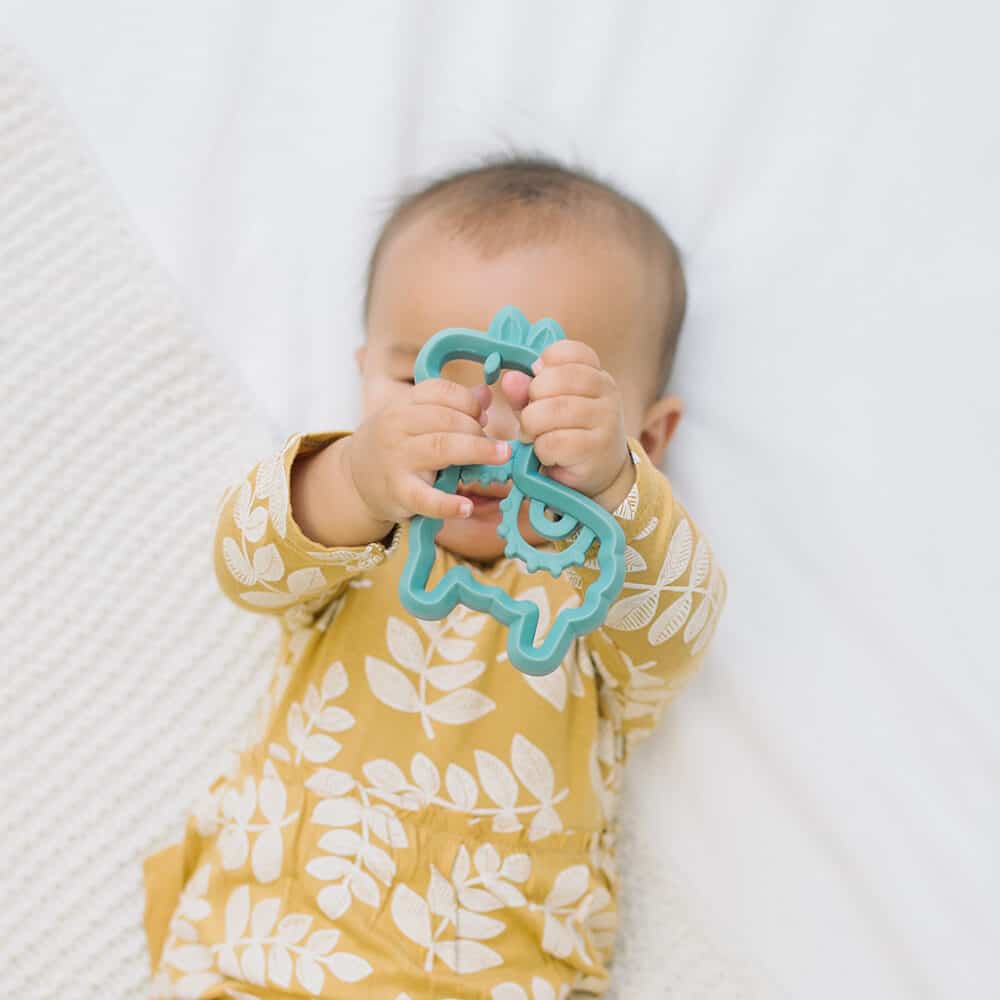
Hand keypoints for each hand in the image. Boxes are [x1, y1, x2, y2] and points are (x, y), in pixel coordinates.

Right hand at [345, 378, 510, 525]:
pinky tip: (467, 507)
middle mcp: (397, 427)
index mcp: (404, 405)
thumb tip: (485, 394)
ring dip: (476, 451)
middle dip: (477, 429)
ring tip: (502, 456)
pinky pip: (425, 499)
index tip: (481, 415)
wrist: (354, 476)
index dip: (468, 401)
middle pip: (446, 419)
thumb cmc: (395, 444)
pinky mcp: (398, 493)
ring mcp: (397, 460)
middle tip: (496, 444)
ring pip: (441, 448)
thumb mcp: (415, 418)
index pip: (440, 391)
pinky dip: (448, 504)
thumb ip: (450, 406)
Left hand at [500, 340, 633, 511]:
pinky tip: (549, 455)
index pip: (566, 352)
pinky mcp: (597, 448)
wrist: (601, 474)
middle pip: (553, 380)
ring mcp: (606, 418)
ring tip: (536, 438)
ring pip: (551, 410)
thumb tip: (510, 379)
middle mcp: (607, 390)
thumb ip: (527, 391)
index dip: (542, 368)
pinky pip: (552, 442)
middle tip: (533, 419)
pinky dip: (541, 450)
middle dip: (531, 401)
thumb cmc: (570, 434)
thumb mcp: (547, 406)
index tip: (538, 388)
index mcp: (595, 373)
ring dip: (532, 428)